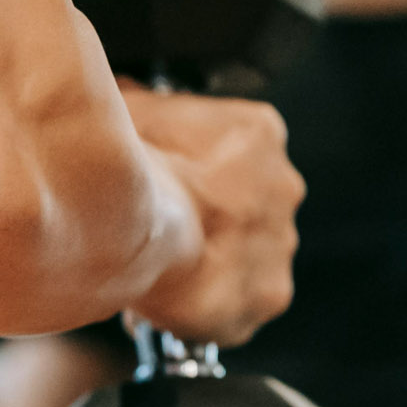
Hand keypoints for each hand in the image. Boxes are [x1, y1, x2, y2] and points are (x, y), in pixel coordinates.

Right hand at [119, 84, 304, 347]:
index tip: (164, 186)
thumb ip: (137, 107)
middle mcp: (283, 185)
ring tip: (156, 270)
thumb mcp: (126, 110)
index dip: (192, 172)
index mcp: (257, 132)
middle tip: (159, 231)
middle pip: (242, 207)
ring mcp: (281, 242)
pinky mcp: (269, 295)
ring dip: (207, 264)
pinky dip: (207, 309)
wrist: (132, 222)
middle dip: (205, 220)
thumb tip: (123, 97)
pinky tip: (166, 302)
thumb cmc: (129, 164)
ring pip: (243, 257)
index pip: (229, 152)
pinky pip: (238, 306)